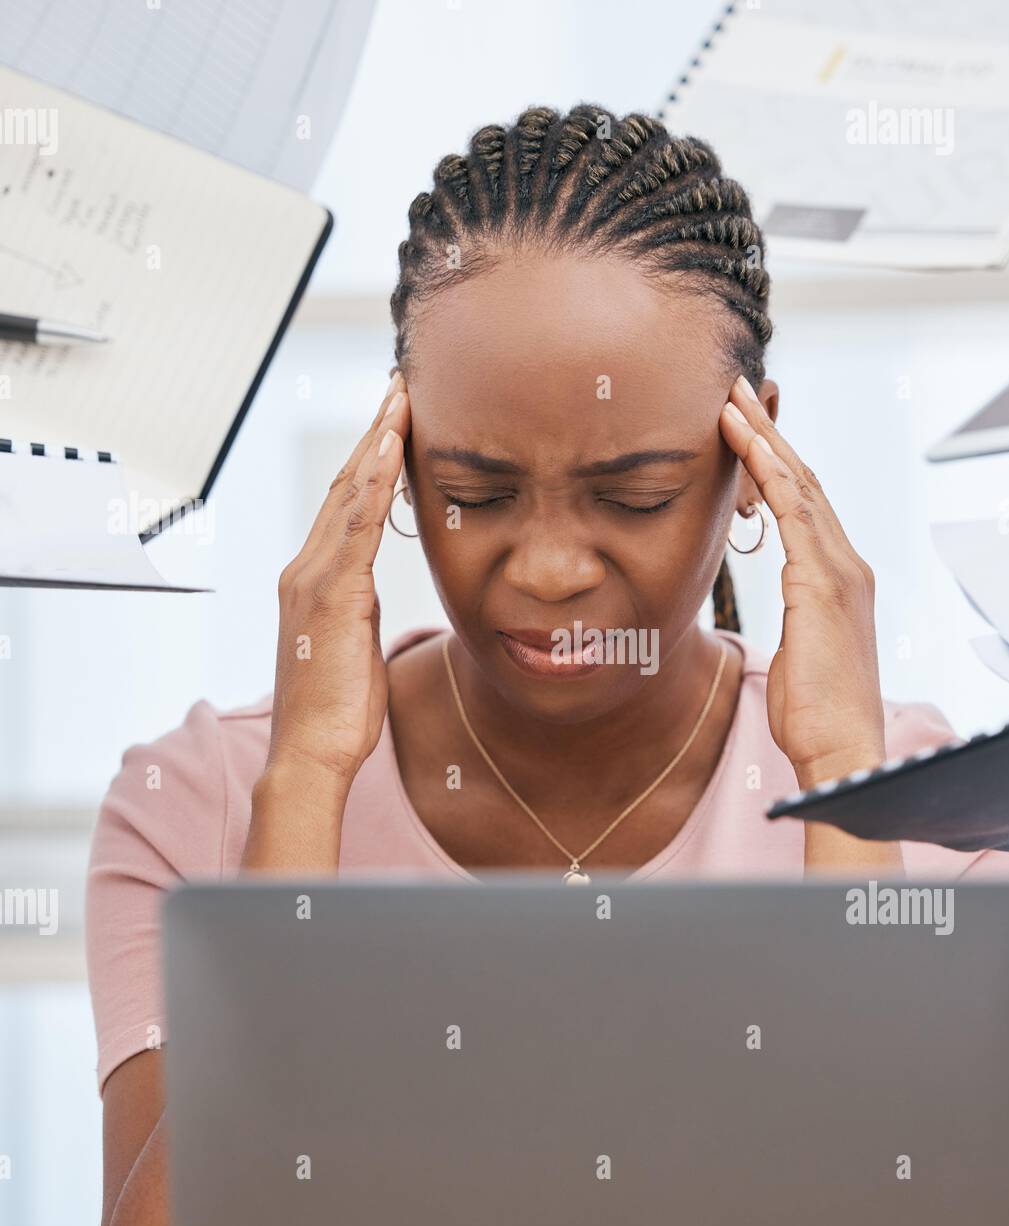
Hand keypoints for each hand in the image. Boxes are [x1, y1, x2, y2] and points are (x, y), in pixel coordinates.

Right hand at [266, 375, 410, 791]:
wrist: (311, 753)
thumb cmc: (336, 712)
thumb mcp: (351, 648)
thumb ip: (355, 613)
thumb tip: (367, 596)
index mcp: (314, 581)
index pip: (345, 506)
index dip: (368, 461)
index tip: (393, 422)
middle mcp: (306, 569)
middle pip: (344, 486)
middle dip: (373, 434)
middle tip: (398, 388)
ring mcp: (315, 578)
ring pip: (349, 494)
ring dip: (376, 442)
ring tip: (400, 398)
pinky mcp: (333, 595)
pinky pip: (356, 525)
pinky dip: (373, 483)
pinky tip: (391, 449)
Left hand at [719, 377, 886, 789]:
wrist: (840, 748)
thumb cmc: (816, 714)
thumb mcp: (802, 657)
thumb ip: (799, 627)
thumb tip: (789, 625)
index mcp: (841, 580)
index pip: (807, 506)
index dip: (778, 464)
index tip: (748, 430)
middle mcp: (848, 565)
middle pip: (805, 482)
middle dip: (771, 435)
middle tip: (737, 393)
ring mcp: (840, 571)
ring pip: (799, 486)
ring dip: (765, 440)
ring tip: (732, 401)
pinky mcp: (823, 584)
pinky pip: (793, 512)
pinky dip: (769, 472)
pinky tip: (746, 441)